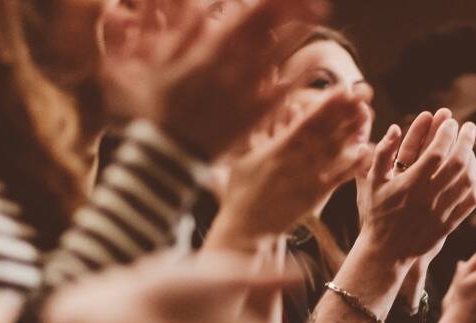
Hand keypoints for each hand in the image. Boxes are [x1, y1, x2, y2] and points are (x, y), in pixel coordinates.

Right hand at [131, 0, 328, 157]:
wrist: (167, 154)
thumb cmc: (158, 107)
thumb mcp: (158, 63)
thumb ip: (183, 31)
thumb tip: (201, 3)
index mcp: (210, 52)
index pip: (247, 18)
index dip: (272, 3)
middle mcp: (233, 69)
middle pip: (269, 33)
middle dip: (294, 12)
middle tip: (316, 1)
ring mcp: (246, 93)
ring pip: (280, 58)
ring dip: (299, 36)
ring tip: (317, 18)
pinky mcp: (254, 115)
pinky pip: (281, 92)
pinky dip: (298, 76)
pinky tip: (313, 63)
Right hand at [207, 84, 372, 246]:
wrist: (247, 228)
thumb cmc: (242, 189)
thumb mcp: (244, 154)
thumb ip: (259, 128)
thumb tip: (271, 102)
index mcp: (276, 150)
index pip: (305, 124)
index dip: (324, 107)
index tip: (340, 90)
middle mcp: (294, 163)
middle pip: (324, 134)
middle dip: (342, 113)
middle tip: (361, 95)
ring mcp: (306, 180)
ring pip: (333, 153)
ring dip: (351, 133)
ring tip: (366, 115)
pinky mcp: (315, 196)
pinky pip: (337, 178)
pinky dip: (352, 165)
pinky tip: (366, 151)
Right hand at [356, 109, 475, 265]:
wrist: (386, 253)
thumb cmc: (376, 215)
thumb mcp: (371, 183)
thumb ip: (381, 154)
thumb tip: (395, 127)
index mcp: (409, 186)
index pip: (435, 153)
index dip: (446, 134)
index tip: (451, 121)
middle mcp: (428, 198)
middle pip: (457, 164)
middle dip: (466, 141)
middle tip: (469, 126)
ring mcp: (441, 212)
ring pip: (467, 181)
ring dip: (472, 160)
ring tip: (470, 148)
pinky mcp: (449, 225)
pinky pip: (470, 201)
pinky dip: (475, 184)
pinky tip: (472, 174)